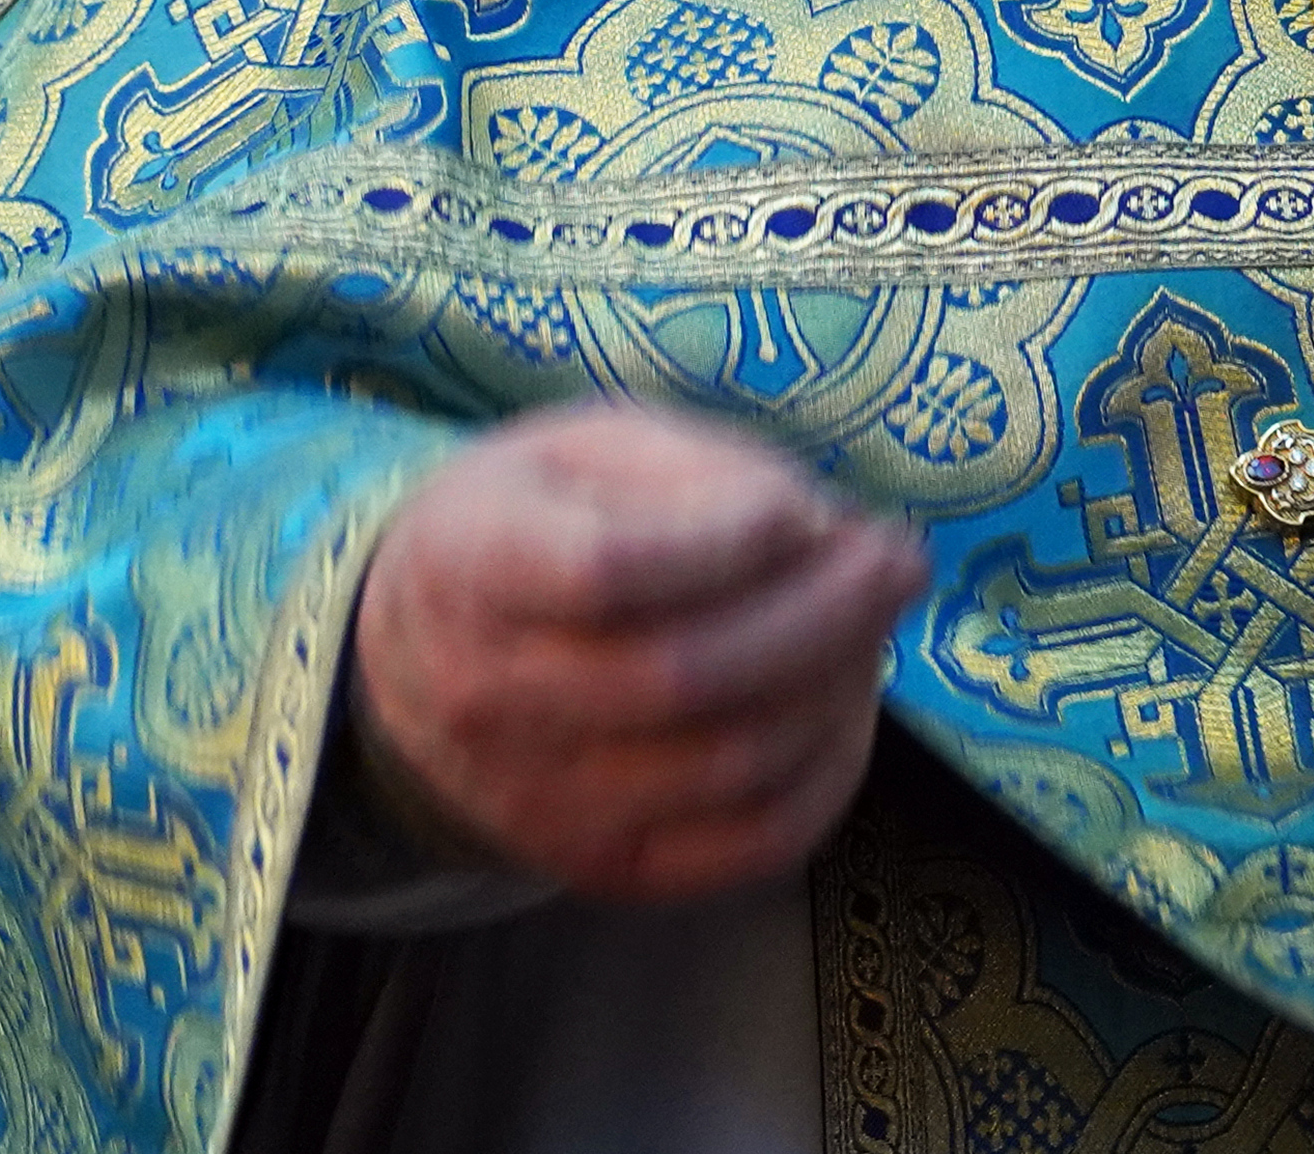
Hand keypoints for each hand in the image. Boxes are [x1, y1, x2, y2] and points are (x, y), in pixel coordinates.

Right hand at [351, 404, 928, 902]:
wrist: (418, 657)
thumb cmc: (536, 518)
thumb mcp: (589, 444)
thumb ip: (696, 472)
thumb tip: (815, 531)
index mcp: (469, 564)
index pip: (604, 572)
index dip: (727, 539)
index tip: (797, 504)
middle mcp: (488, 700)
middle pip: (684, 676)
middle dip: (825, 609)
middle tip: (895, 556)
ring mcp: (541, 802)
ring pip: (731, 764)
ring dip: (837, 682)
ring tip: (874, 616)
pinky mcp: (603, 869)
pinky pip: (748, 847)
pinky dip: (828, 772)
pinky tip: (851, 697)